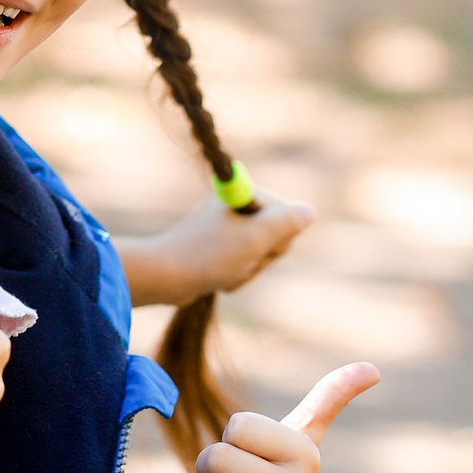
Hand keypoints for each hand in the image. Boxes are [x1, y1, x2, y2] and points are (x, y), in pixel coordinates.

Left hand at [119, 188, 313, 307]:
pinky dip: (237, 275)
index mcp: (240, 193)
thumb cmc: (208, 256)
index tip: (250, 241)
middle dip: (262, 256)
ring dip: (249, 269)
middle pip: (276, 234)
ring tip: (225, 271)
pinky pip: (245, 263)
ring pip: (262, 253)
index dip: (276, 236)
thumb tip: (308, 211)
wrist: (164, 277)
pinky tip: (221, 279)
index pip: (287, 214)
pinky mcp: (219, 246)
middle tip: (237, 259)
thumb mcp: (254, 239)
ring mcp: (226, 225)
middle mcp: (234, 204)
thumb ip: (285, 224)